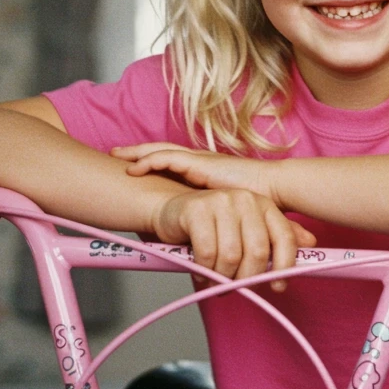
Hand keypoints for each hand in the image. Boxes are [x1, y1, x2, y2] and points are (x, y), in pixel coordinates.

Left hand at [113, 143, 277, 202]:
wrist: (273, 191)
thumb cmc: (256, 203)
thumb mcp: (225, 211)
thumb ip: (212, 218)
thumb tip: (200, 237)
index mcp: (204, 171)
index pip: (172, 161)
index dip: (151, 161)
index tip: (132, 165)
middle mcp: (200, 162)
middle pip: (161, 151)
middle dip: (137, 152)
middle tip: (115, 153)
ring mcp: (200, 161)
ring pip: (160, 151)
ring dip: (138, 153)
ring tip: (117, 156)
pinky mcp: (201, 164)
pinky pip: (169, 159)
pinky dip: (150, 161)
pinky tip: (135, 168)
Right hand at [152, 188, 315, 286]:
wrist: (172, 211)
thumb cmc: (213, 224)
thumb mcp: (247, 229)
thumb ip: (276, 236)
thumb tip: (311, 243)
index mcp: (263, 204)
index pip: (284, 237)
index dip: (285, 266)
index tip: (278, 287)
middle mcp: (245, 199)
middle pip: (258, 252)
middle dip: (247, 278)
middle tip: (235, 288)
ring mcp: (220, 201)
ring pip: (231, 256)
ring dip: (222, 278)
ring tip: (214, 281)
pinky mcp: (196, 209)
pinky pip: (207, 253)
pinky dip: (204, 270)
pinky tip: (201, 272)